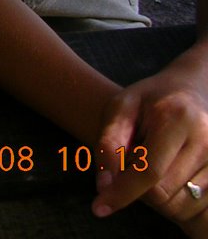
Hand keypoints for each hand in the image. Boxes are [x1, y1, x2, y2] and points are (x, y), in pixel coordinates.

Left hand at [92, 51, 207, 235]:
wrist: (193, 88)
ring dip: (156, 197)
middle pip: (162, 192)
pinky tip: (165, 175)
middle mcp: (205, 139)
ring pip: (179, 204)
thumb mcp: (120, 107)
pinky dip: (174, 199)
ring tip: (149, 166)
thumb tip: (104, 185)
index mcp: (176, 118)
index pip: (148, 171)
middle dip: (136, 189)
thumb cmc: (150, 98)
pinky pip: (195, 204)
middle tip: (129, 166)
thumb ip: (108, 142)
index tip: (99, 208)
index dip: (122, 192)